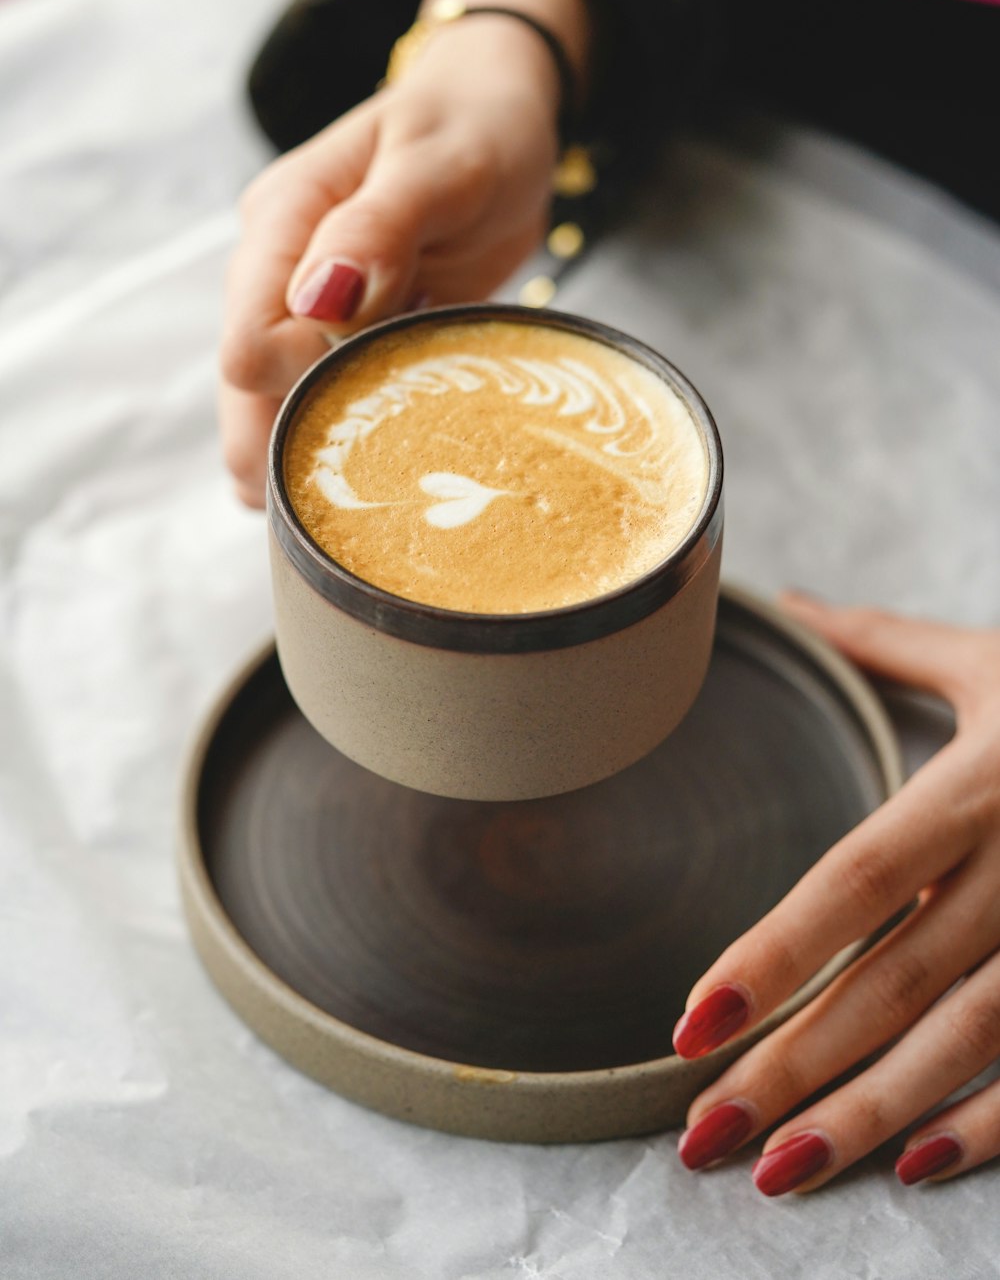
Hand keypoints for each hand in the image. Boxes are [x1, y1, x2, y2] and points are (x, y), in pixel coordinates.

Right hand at [219, 0, 592, 506]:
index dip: (295, 382)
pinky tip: (366, 476)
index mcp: (284, 221)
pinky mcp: (351, 328)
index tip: (367, 384)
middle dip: (279, 447)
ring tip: (342, 515)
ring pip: (278, 400)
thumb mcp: (440, 163)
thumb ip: (377, 226)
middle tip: (331, 510)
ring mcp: (311, 304)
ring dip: (305, 452)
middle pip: (248, 388)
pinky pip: (327, 392)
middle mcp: (281, 269)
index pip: (247, 339)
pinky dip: (341, 433)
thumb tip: (316, 300)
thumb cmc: (476, 125)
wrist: (502, 114)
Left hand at [674, 594, 999, 1193]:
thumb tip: (794, 602)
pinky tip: (915, 1163)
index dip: (775, 951)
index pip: (857, 878)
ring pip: (970, 1039)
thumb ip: (885, 643)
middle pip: (896, 979)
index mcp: (979, 782)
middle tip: (702, 1131)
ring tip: (781, 1167)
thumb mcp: (992, 659)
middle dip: (796, 1061)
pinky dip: (995, 1124)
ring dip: (872, 1112)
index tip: (692, 1017)